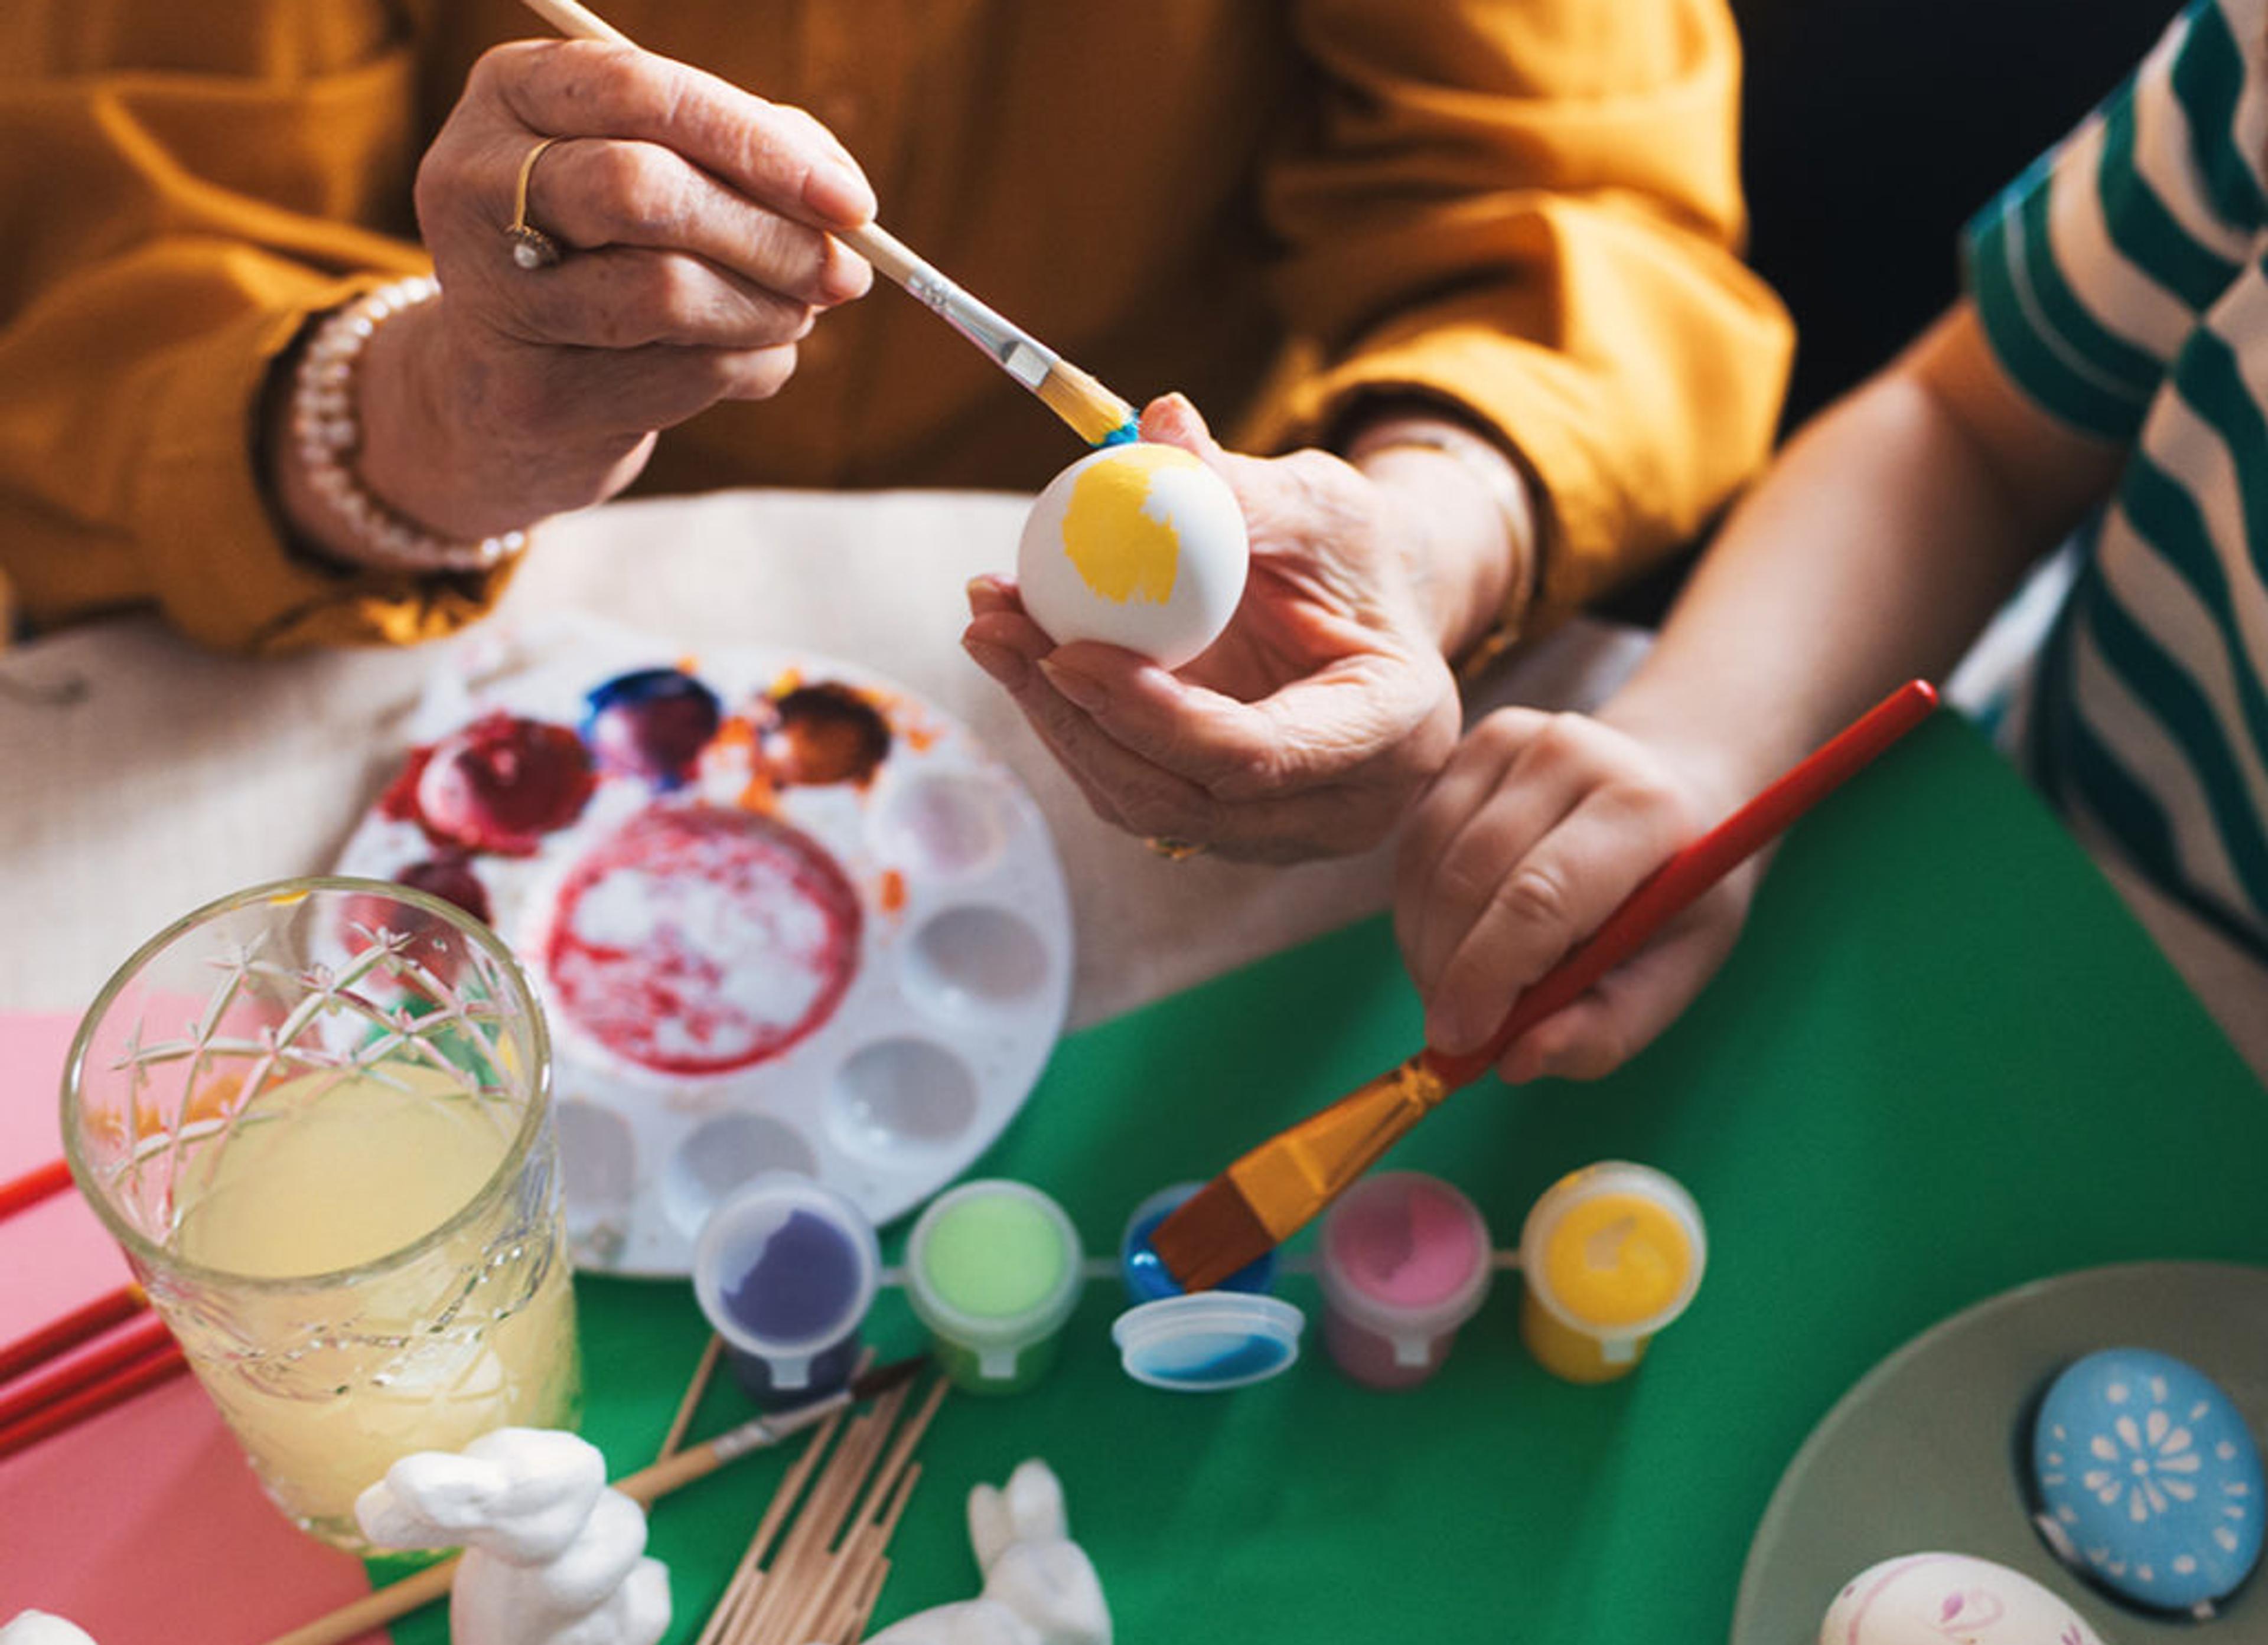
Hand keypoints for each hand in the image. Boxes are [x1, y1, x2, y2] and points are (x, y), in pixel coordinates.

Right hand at [282, 39, 874, 550]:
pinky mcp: (533, 395)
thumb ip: (748, 151)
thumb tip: (841, 199)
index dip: (759, 146)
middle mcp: (476, 183)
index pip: (644, 94)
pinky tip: (752, 354)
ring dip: (770, 309)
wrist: (505, 382)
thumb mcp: (657, 163)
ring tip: (801, 310)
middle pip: (645, 193)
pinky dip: (751, 365)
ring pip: (667, 292)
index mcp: (511, 91)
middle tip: (846, 273)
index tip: (852, 202)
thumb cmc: (607, 242)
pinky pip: (684, 376)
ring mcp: (493, 295)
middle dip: (770, 236)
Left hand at [960, 395, 1504, 861]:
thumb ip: (1242, 483)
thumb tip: (1161, 420)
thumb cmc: (1358, 552)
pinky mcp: (1226, 823)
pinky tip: (1027, 650)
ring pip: (1143, 804)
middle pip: (1181, 796)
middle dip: (1072, 718)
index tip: (1065, 650)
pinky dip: (1072, 724)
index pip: (1254, 754)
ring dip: (1054, 719)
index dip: (1151, 715)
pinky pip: (1132, 787)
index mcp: (1389, 730)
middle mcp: (1342, 805)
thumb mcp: (1317, 502)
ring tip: (992, 625)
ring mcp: (1281, 829)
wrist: (1375, 611)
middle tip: (993, 630)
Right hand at [1393, 708, 1753, 1081]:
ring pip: (1430, 860)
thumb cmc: (1678, 896)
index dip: (1487, 978)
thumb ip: (1607, 1027)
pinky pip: (1415, 839)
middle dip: (1447, 972)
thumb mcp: (1676, 971)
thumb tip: (1516, 1061)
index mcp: (1643, 809)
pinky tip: (1449, 938)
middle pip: (1471, 879)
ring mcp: (1515, 736)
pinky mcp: (1470, 741)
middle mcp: (1573, 751)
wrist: (1676, 790)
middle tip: (1452, 1034)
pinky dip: (1417, 907)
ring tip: (1455, 990)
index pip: (1539, 899)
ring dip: (1425, 945)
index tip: (1457, 1043)